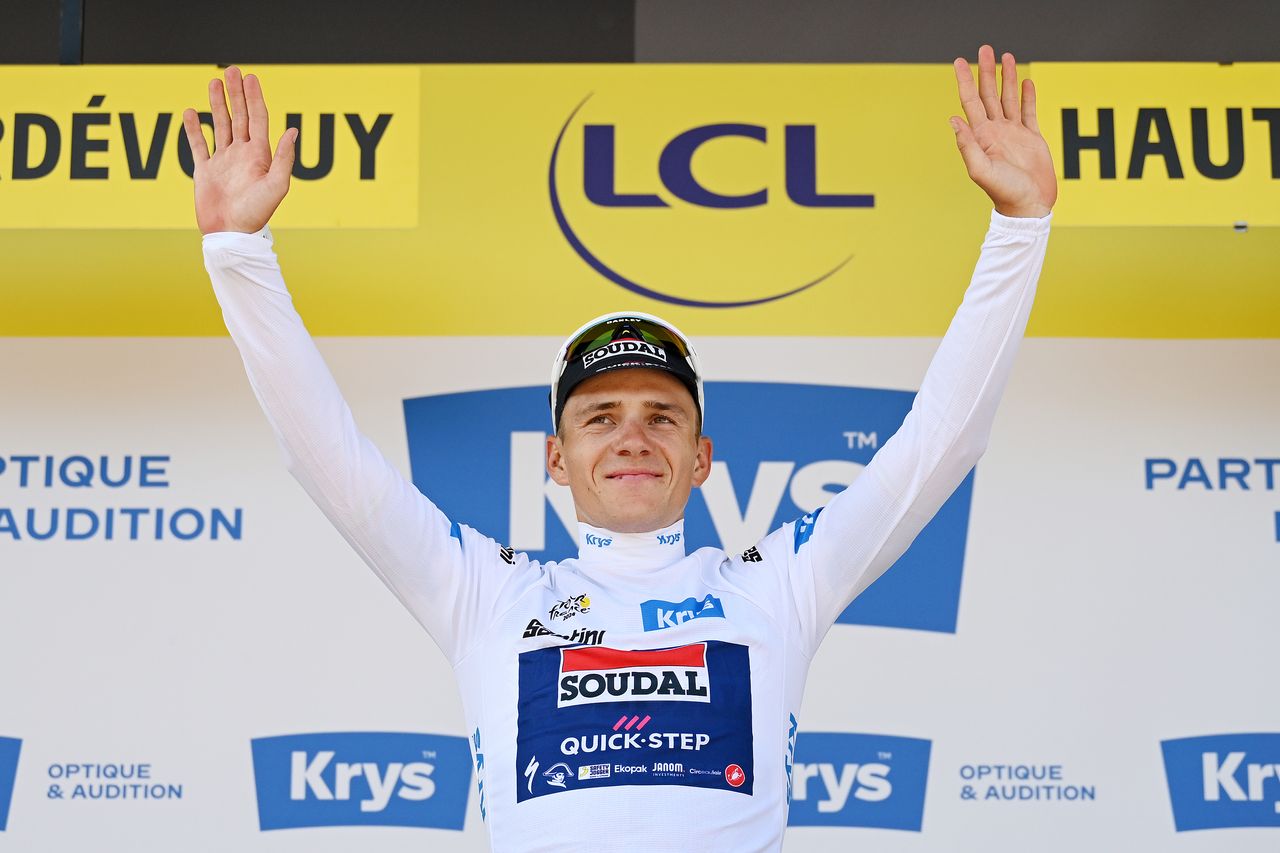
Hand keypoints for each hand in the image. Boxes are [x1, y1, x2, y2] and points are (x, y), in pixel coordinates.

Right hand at [182, 66, 297, 234]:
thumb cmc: (256, 214)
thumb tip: (293, 130)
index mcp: (259, 155)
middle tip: (232, 70)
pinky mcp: (205, 172)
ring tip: (213, 82)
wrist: (231, 235)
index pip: (258, 118)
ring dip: (217, 104)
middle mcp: (242, 155)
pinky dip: (193, 129)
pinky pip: (198, 146)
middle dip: (236, 93)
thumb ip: (284, 158)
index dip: (254, 97)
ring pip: (220, 126)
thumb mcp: (276, 186)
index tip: (250, 77)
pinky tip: (190, 113)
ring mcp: (223, 162)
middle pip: (240, 116)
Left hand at [951, 45, 1056, 217]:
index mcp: (981, 136)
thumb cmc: (1004, 193)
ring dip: (1007, 78)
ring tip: (1007, 57)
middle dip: (987, 71)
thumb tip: (953, 120)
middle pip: (988, 94)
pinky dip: (1027, 96)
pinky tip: (1025, 82)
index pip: (970, 102)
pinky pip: (1028, 112)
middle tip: (986, 48)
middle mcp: (995, 132)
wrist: (1028, 207)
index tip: (960, 62)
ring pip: (1008, 98)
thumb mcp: (981, 170)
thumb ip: (967, 145)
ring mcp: (1013, 134)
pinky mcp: (1031, 138)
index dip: (965, 81)